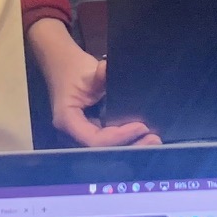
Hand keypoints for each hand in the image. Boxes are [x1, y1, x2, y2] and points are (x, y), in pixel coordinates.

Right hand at [26, 19, 157, 146]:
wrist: (62, 66)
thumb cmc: (73, 69)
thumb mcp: (87, 70)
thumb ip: (100, 74)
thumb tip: (107, 70)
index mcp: (67, 121)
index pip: (95, 139)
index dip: (119, 137)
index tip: (141, 126)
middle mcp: (72, 135)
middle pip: (103, 150)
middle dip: (129, 146)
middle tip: (154, 140)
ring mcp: (81, 136)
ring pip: (107, 149)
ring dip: (130, 145)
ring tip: (153, 140)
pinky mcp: (91, 133)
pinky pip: (108, 141)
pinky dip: (125, 140)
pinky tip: (143, 136)